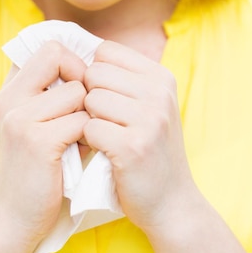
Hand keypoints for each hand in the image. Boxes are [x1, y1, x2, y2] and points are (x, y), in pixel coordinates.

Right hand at [0, 41, 89, 244]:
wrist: (15, 217)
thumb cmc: (39, 169)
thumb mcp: (39, 125)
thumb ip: (54, 96)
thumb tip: (95, 66)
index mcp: (9, 91)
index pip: (47, 47)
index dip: (72, 60)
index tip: (81, 85)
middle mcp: (9, 98)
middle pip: (59, 56)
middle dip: (83, 80)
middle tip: (85, 109)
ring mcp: (20, 118)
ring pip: (77, 91)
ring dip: (88, 114)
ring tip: (82, 136)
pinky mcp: (37, 141)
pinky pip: (81, 121)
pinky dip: (89, 136)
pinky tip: (82, 151)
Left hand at [82, 41, 198, 229]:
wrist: (172, 202)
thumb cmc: (150, 151)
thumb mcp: (150, 107)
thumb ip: (124, 80)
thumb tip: (79, 56)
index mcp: (161, 77)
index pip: (106, 50)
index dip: (95, 75)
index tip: (106, 99)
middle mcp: (159, 93)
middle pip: (94, 73)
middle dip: (90, 98)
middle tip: (105, 123)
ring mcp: (149, 119)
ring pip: (90, 99)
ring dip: (90, 121)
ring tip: (108, 138)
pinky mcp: (133, 146)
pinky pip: (89, 128)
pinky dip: (90, 143)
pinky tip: (107, 153)